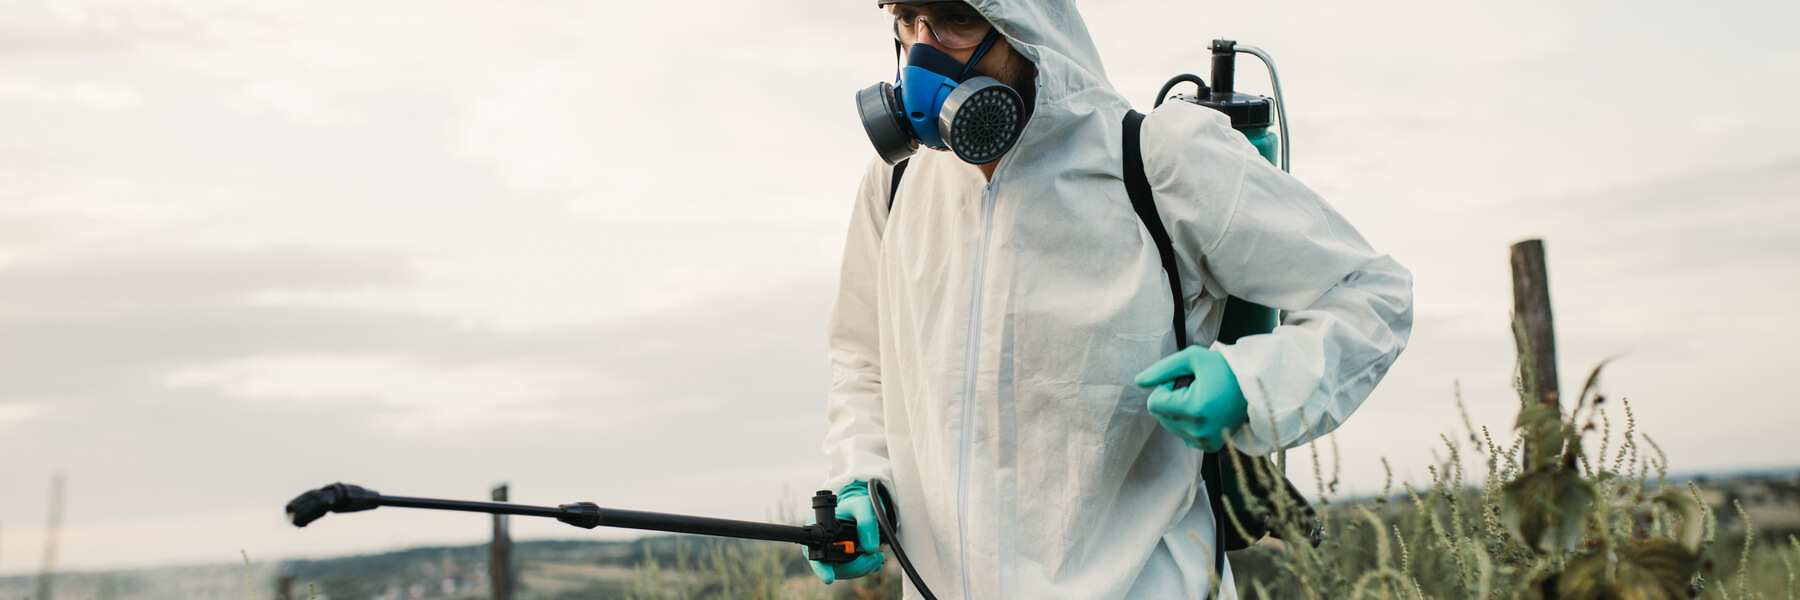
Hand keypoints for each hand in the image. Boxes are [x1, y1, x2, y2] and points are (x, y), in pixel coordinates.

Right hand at [806, 481, 886, 583]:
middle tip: (876, 557)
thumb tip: (871, 548)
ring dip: (863, 568)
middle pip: (833, 567)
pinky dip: (864, 568)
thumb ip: (867, 522)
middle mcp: (819, 545)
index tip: (829, 578)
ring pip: (844, 572)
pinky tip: (875, 561)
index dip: (821, 568)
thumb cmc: (856, 505)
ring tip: (879, 556)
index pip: (814, 552)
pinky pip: (850, 572)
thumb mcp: (863, 506)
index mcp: (817, 527)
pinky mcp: (840, 562)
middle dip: (856, 566)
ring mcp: (829, 555)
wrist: (858, 511)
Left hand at [1135, 346, 1249, 451]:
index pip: (1154, 403)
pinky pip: (1184, 435)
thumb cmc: (1225, 368)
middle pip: (1160, 416)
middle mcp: (1198, 430)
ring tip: (1203, 398)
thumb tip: (1138, 381)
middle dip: (1172, 399)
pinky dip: (1189, 422)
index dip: (1166, 387)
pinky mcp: (1210, 447)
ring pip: (1171, 426)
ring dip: (1180, 411)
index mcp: (1194, 409)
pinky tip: (1207, 411)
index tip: (1185, 380)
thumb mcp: (1193, 358)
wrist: (1256, 387)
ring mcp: (1205, 442)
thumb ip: (1162, 369)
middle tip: (1196, 388)